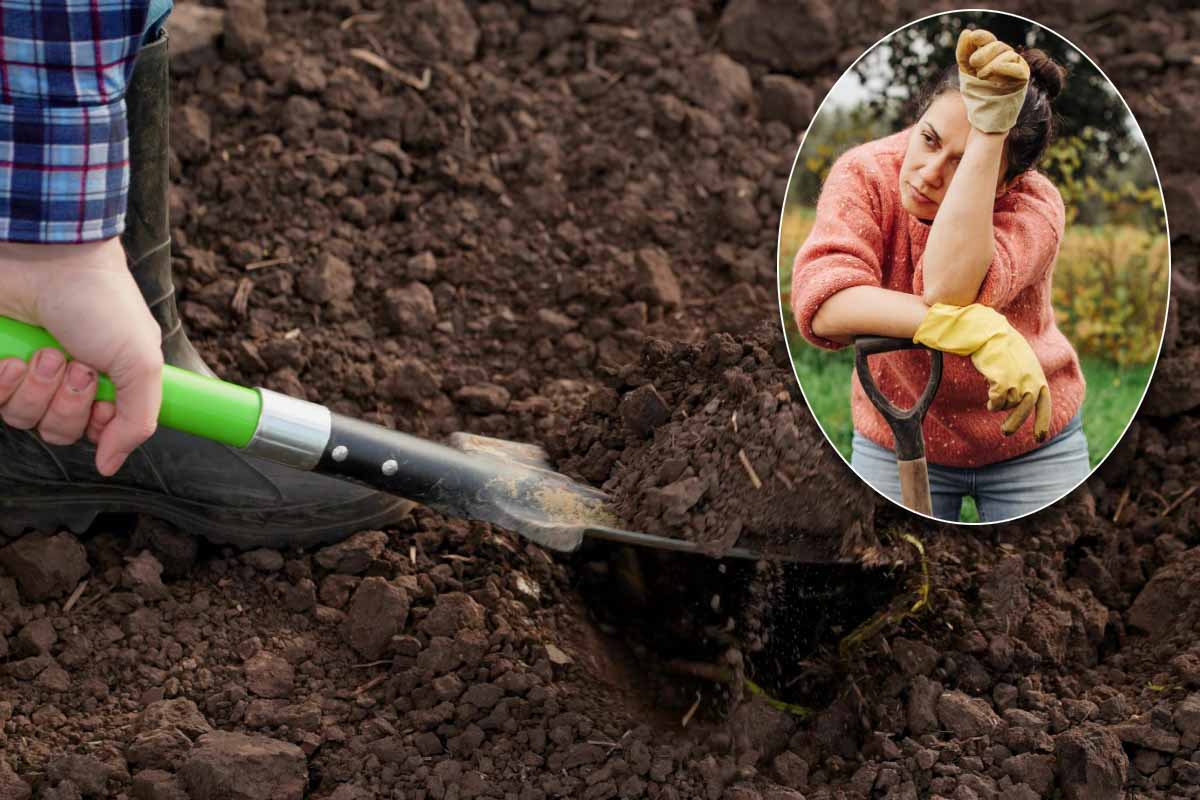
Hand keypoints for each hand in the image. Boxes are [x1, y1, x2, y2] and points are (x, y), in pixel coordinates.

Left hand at [0, 239, 162, 474]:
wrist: (46, 258)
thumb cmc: (100, 303)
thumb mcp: (142, 362)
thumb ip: (138, 420)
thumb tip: (110, 465)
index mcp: (107, 380)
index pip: (97, 433)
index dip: (97, 426)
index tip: (104, 402)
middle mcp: (66, 380)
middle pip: (58, 431)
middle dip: (67, 403)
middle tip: (77, 365)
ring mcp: (28, 372)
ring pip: (22, 418)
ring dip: (36, 388)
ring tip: (46, 352)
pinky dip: (3, 382)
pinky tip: (15, 356)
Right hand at [912, 303, 1051, 440]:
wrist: (990, 333)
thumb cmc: (1003, 346)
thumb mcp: (1023, 363)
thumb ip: (1026, 380)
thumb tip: (1022, 401)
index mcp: (1038, 377)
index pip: (1044, 404)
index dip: (1042, 422)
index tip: (1039, 438)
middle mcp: (1031, 381)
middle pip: (1024, 411)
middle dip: (1014, 423)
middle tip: (1005, 432)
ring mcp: (1018, 383)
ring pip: (1007, 405)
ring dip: (999, 404)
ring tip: (993, 397)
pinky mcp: (1003, 383)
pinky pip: (996, 403)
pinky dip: (992, 402)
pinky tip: (988, 394)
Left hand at [955, 28, 1029, 132]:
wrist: (983, 120)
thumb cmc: (976, 97)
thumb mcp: (966, 73)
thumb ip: (965, 53)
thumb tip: (966, 32)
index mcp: (993, 57)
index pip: (990, 40)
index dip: (982, 36)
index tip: (972, 37)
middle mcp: (1006, 61)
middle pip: (998, 46)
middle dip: (984, 52)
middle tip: (973, 64)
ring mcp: (1015, 70)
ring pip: (1007, 54)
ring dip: (991, 62)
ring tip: (981, 76)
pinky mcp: (1021, 81)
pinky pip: (1018, 68)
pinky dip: (1005, 66)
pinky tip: (994, 71)